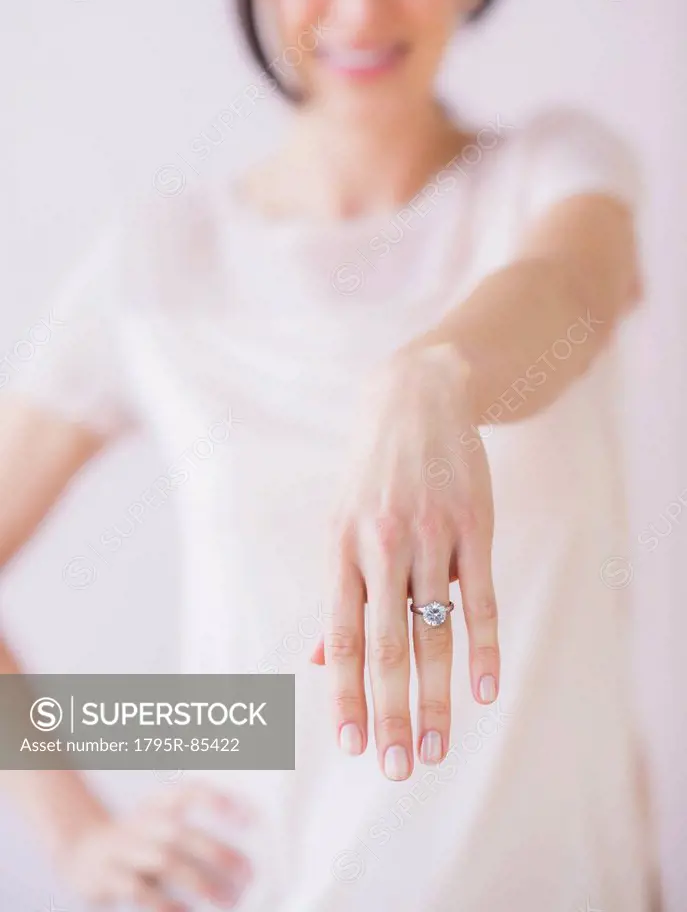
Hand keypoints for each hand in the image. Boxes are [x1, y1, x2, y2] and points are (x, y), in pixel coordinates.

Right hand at [55, 780, 253, 909]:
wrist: (82, 850)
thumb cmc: (139, 839)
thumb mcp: (160, 824)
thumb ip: (192, 833)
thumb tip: (239, 859)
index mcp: (157, 804)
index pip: (189, 793)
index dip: (218, 801)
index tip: (249, 818)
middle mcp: (141, 822)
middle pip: (181, 832)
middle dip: (217, 852)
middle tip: (247, 873)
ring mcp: (123, 849)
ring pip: (164, 860)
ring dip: (200, 881)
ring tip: (228, 898)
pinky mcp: (107, 877)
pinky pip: (138, 890)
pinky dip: (164, 903)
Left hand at [315, 342, 498, 780]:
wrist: (417, 399)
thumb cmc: (372, 474)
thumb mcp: (340, 523)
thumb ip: (336, 594)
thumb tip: (317, 660)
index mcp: (340, 549)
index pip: (340, 635)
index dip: (344, 694)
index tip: (350, 745)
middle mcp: (380, 546)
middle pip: (385, 645)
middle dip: (390, 712)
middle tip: (398, 768)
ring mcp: (429, 536)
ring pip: (433, 630)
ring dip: (437, 696)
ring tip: (437, 747)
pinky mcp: (472, 526)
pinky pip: (479, 597)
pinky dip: (483, 647)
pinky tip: (486, 691)